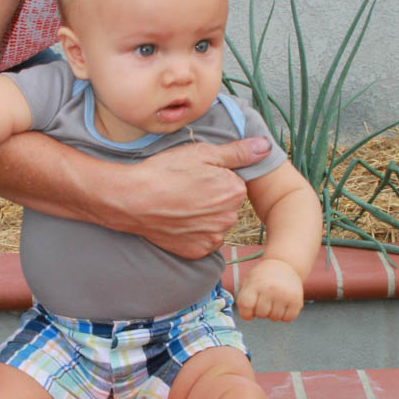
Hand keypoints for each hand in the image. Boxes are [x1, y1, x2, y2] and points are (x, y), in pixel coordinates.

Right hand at [114, 138, 271, 259]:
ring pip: (216, 224)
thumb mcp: (202, 153)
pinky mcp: (197, 251)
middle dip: (212, 199)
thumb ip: (238, 152)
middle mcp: (229, 217)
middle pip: (227, 206)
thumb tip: (266, 147)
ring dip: (204, 217)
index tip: (195, 176)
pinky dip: (193, 233)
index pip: (235, 184)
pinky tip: (178, 221)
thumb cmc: (165, 172)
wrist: (132, 200)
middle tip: (185, 190)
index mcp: (235, 191)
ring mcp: (213, 237)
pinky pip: (203, 240)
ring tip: (179, 205)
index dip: (215, 178)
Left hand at [235, 257, 304, 321]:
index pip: (246, 305)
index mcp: (255, 283)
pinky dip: (284, 316)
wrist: (285, 264)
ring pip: (274, 318)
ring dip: (272, 314)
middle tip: (264, 302)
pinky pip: (288, 319)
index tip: (249, 313)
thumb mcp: (249, 280)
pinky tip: (283, 306)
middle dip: (260, 312)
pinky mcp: (296, 300)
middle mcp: (270, 288)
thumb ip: (243, 298)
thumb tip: (247, 317)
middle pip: (260, 314)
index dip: (245, 313)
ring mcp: (284, 295)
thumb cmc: (263, 276)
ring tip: (274, 302)